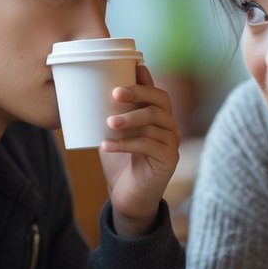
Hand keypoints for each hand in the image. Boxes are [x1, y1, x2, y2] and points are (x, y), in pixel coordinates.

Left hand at [98, 63, 180, 237]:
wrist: (127, 196)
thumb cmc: (120, 161)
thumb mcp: (114, 132)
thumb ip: (112, 112)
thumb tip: (95, 88)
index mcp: (159, 117)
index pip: (157, 92)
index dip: (144, 82)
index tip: (127, 72)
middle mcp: (170, 127)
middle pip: (160, 102)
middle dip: (138, 94)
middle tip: (114, 93)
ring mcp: (172, 143)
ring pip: (154, 123)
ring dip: (129, 120)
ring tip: (108, 122)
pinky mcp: (169, 160)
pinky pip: (148, 146)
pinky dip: (125, 144)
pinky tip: (106, 145)